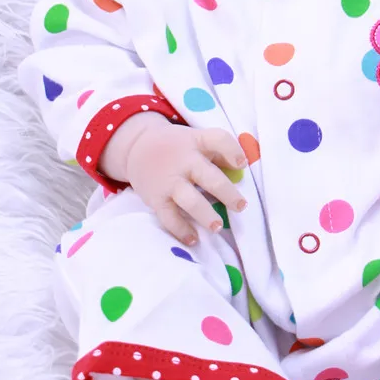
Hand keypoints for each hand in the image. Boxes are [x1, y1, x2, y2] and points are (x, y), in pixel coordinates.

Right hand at [126, 123, 248, 245]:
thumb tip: (242, 169)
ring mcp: (169, 181)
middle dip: (226, 193)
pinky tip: (194, 239)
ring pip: (189, 200)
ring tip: (217, 226)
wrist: (137, 147)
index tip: (243, 164)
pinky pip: (169, 218)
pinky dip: (181, 230)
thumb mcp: (196, 140)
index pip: (218, 140)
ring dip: (205, 215)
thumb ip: (219, 152)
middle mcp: (184, 161)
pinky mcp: (156, 199)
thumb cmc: (177, 147)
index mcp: (197, 142)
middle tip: (241, 206)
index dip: (232, 151)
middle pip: (208, 176)